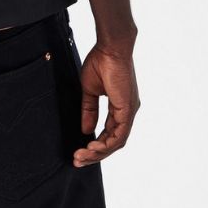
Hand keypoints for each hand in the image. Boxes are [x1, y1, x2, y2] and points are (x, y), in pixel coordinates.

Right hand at [73, 44, 139, 164]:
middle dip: (95, 153)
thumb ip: (89, 109)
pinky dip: (106, 144)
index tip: (80, 151)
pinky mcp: (128, 110)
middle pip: (113, 142)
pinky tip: (93, 147)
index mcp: (119, 107)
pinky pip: (119, 135)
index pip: (109, 133)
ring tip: (82, 156)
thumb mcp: (90, 90)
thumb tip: (86, 130)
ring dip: (99, 152)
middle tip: (78, 160)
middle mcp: (127, 112)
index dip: (95, 144)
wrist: (110, 47)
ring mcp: (129, 112)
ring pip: (116, 142)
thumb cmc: (101, 61)